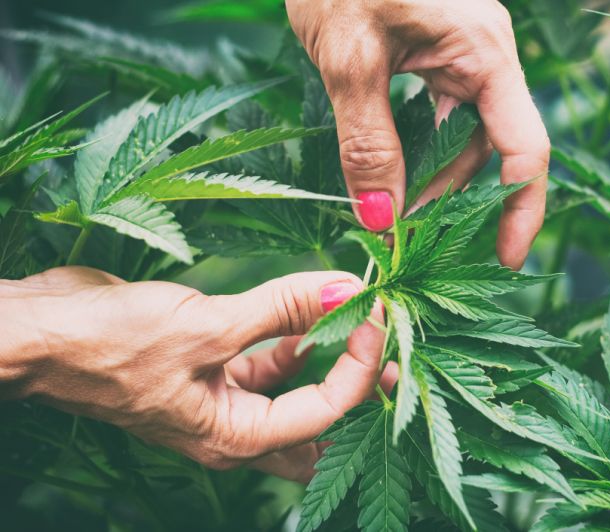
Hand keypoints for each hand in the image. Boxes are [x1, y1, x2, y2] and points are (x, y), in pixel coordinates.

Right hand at [0, 266, 391, 481]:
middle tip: (396, 355)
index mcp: (234, 437)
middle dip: (359, 387)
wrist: (43, 331)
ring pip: (294, 387)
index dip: (360, 364)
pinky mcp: (211, 366)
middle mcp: (233, 426)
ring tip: (362, 322)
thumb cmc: (110, 344)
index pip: (326, 410)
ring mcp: (221, 397)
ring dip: (327, 355)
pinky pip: (266, 360)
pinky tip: (310, 309)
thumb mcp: (208, 325)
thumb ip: (282, 308)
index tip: (374, 315)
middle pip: (318, 420)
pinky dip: (292, 338)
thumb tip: (344, 290)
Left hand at [287, 0, 548, 268]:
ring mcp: (461, 53)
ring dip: (428, 174)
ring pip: (460, 134)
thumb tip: (381, 220)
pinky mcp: (434, 52)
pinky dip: (415, 146)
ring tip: (389, 206)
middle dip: (453, 197)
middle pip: (490, 147)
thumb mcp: (349, 60)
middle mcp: (483, 56)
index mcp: (483, 52)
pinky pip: (437, 113)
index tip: (505, 260)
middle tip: (407, 236)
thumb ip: (368, 143)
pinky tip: (387, 166)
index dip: (521, 210)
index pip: (525, 148)